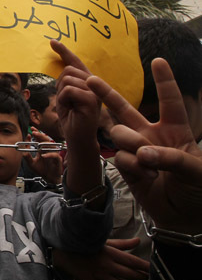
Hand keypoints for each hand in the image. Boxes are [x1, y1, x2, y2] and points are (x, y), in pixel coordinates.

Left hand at [25, 127, 62, 184]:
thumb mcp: (31, 163)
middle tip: (34, 132)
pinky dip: (49, 155)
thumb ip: (27, 157)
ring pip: (51, 145)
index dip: (36, 134)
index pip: (39, 139)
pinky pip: (54, 155)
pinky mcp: (57, 160)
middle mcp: (48, 150)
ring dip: (45, 143)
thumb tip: (22, 150)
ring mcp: (53, 154)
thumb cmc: (41, 170)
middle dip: (40, 135)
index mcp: (42, 149)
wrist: (49, 178)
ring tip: (38, 142)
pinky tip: (43, 156)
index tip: (31, 130)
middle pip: (45, 139)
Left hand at [51, 40, 99, 152]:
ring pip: (67, 80)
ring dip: (61, 95)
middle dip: (59, 86)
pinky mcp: (91, 100)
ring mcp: (94, 91)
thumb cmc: (71, 118)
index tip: (52, 42)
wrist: (78, 137)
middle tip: (66, 102)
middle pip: (68, 70)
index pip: (74, 62)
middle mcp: (94, 83)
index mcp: (87, 81)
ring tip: (69, 107)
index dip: (64, 51)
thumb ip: (65, 82)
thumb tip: (61, 67)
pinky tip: (71, 110)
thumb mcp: (65, 96)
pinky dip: (64, 100)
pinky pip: (69, 90)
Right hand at [52, 238, 149, 279]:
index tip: (150, 268)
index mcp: (110, 254)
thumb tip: (137, 241)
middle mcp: (107, 266)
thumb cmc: (84, 245)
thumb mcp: (104, 242)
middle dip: (142, 277)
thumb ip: (122, 244)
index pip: (134, 263)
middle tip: (145, 276)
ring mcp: (101, 277)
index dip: (145, 267)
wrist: (64, 253)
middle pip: (132, 276)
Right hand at [87, 58, 201, 234]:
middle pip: (126, 110)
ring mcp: (136, 151)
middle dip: (107, 93)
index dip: (165, 81)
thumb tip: (143, 153)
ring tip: (147, 161)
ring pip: (119, 134)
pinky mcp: (126, 168)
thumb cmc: (199, 190)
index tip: (158, 61)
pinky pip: (120, 158)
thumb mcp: (195, 170)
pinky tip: (146, 176)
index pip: (170, 102)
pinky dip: (132, 166)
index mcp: (175, 130)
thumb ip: (170, 157)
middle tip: (89, 79)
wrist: (186, 218)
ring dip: (131, 144)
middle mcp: (152, 136)